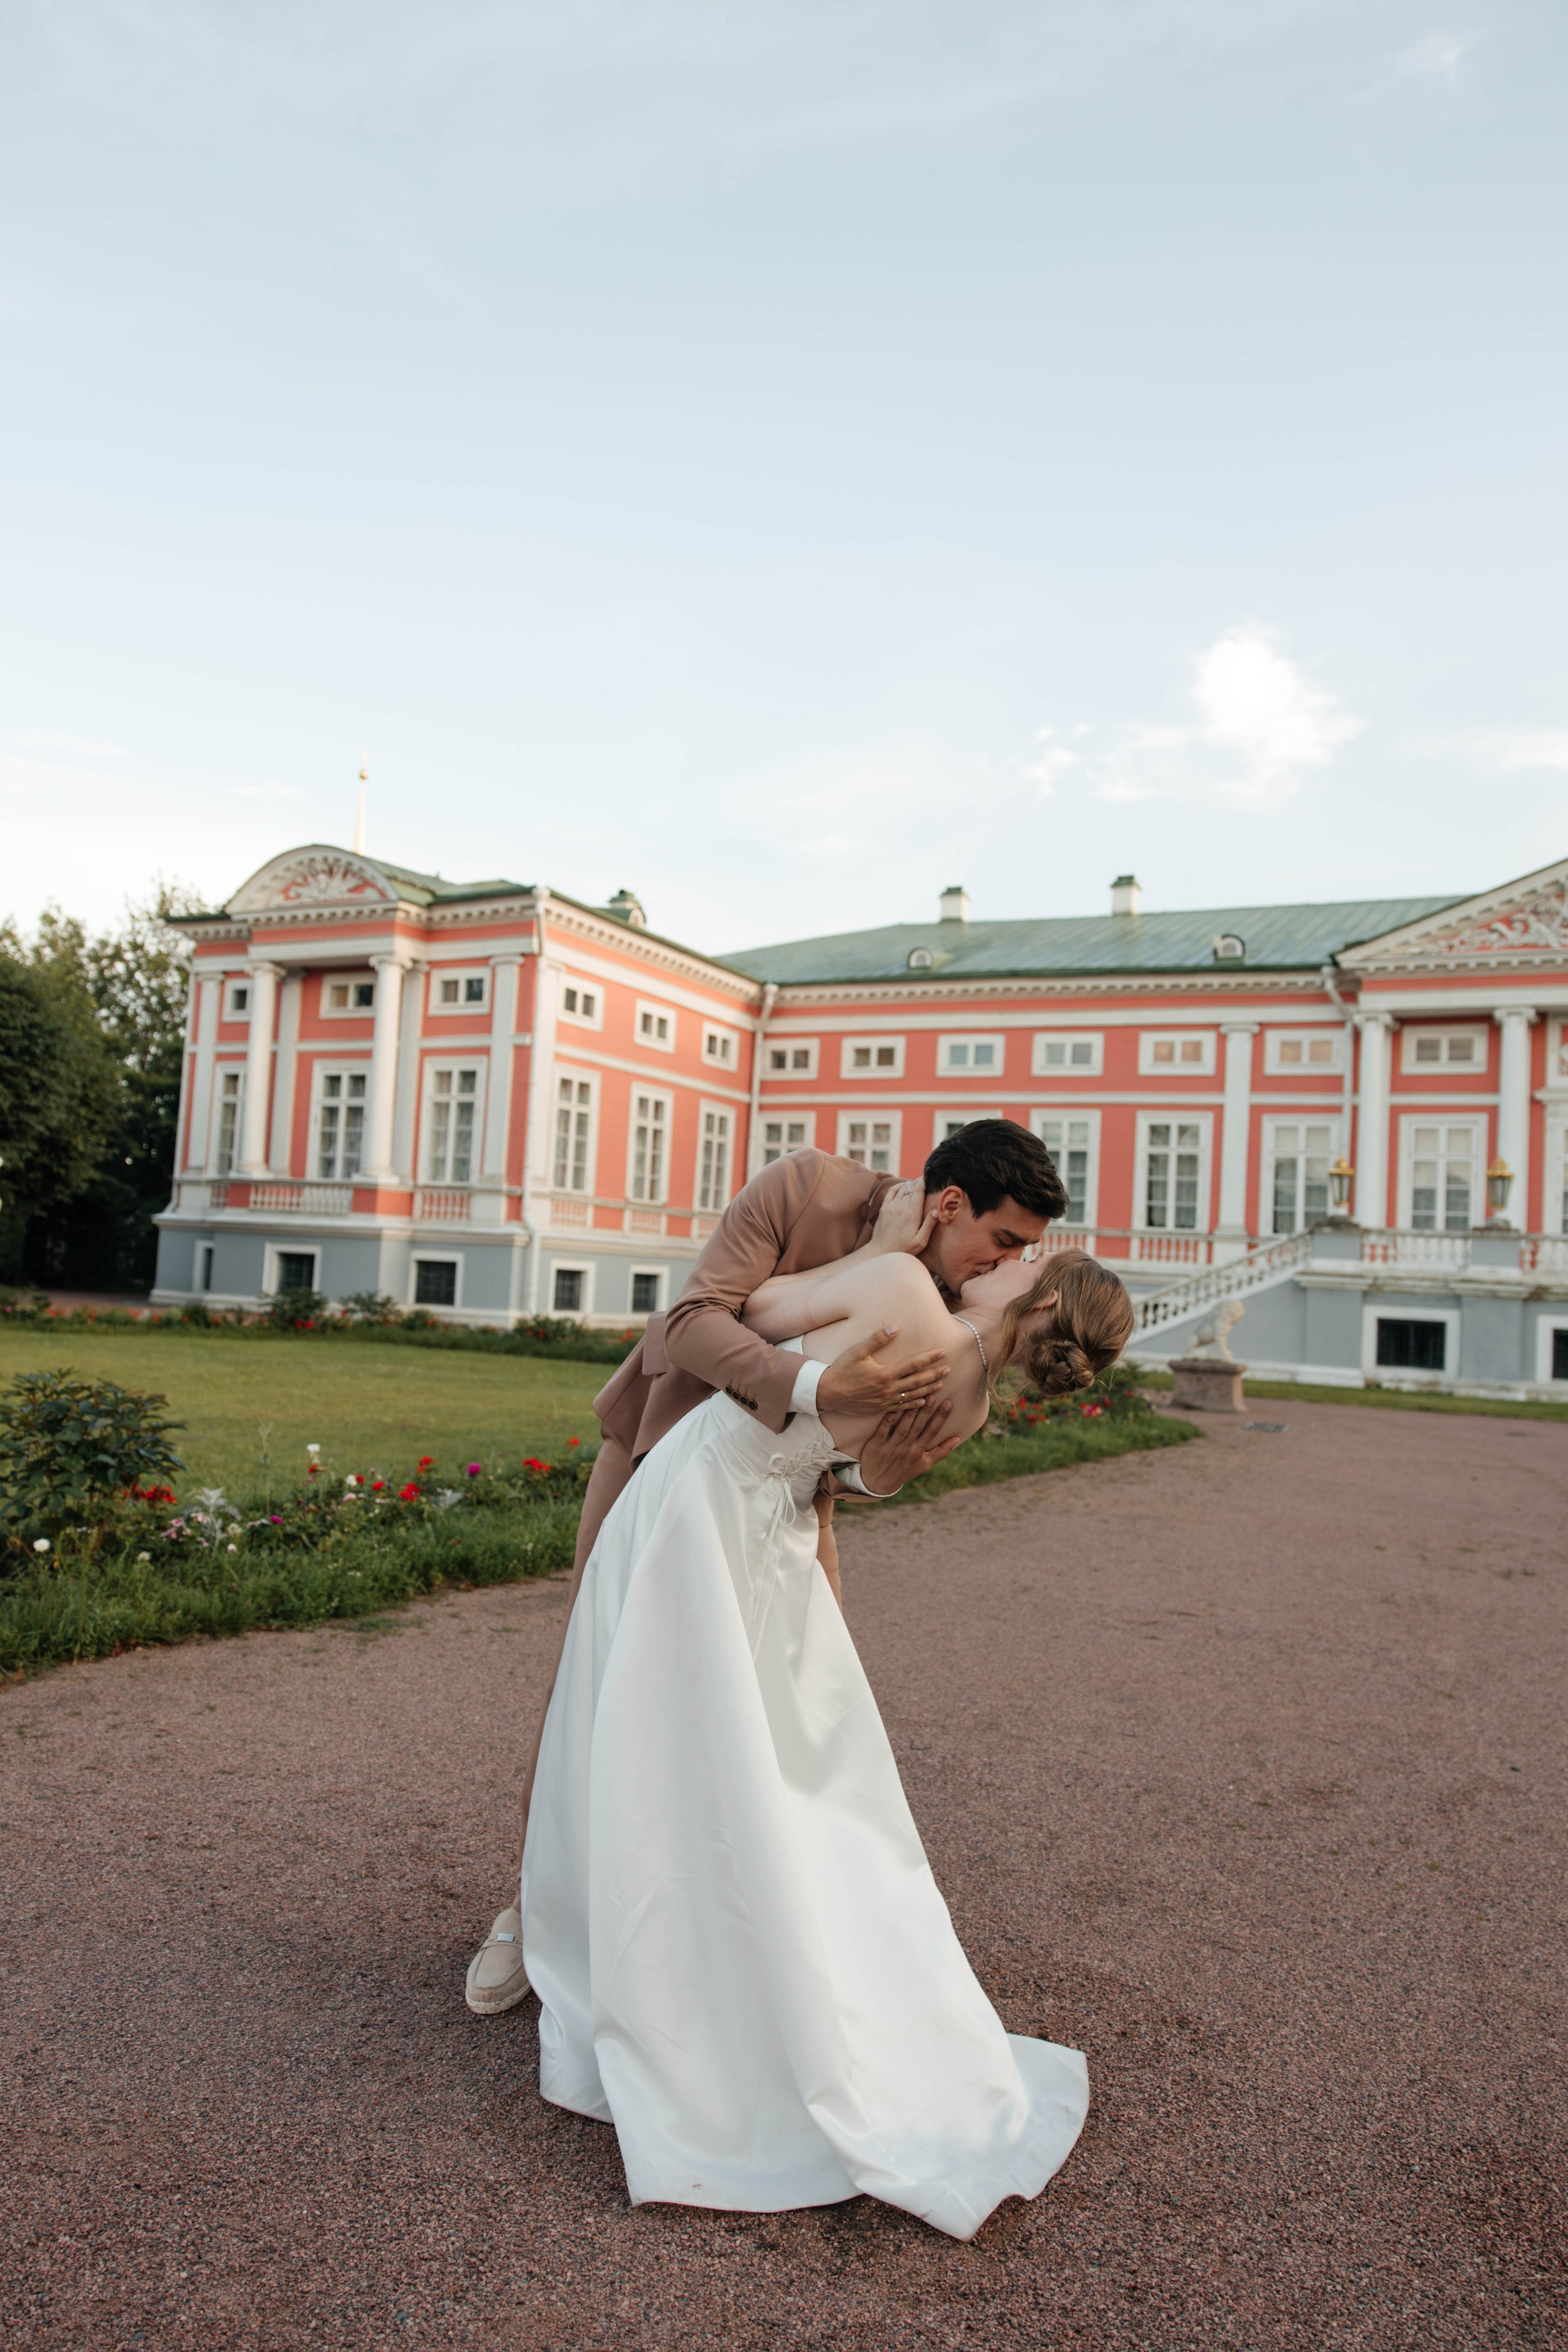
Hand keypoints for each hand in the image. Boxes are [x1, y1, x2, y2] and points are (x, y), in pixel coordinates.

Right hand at [816, 1325, 948, 1417]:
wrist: (827, 1393)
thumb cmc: (841, 1370)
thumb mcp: (857, 1351)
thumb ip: (877, 1339)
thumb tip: (895, 1327)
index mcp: (885, 1374)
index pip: (913, 1364)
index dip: (929, 1358)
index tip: (942, 1352)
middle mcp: (888, 1389)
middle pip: (917, 1381)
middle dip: (934, 1374)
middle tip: (949, 1368)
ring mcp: (885, 1401)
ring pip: (912, 1396)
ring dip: (928, 1389)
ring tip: (942, 1384)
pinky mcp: (880, 1409)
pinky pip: (902, 1408)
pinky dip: (915, 1405)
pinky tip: (924, 1402)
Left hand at [857, 1396, 961, 1496]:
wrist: (878, 1483)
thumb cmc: (904, 1471)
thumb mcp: (924, 1464)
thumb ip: (941, 1452)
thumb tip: (956, 1439)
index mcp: (918, 1451)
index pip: (932, 1431)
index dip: (941, 1417)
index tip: (948, 1402)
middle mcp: (906, 1449)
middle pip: (918, 1427)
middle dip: (926, 1411)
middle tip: (933, 1394)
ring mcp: (891, 1447)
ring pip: (902, 1428)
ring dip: (910, 1414)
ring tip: (917, 1398)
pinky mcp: (876, 1446)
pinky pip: (883, 1432)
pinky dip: (887, 1423)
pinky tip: (892, 1410)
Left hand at [868, 1178, 935, 1258]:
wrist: (881, 1251)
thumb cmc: (903, 1249)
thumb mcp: (920, 1241)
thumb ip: (929, 1225)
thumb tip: (937, 1211)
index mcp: (912, 1213)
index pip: (919, 1190)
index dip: (924, 1181)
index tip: (930, 1176)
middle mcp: (901, 1206)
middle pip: (911, 1187)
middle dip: (919, 1181)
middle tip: (926, 1177)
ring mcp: (891, 1206)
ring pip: (902, 1188)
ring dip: (910, 1183)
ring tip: (917, 1182)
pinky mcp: (884, 1208)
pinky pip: (891, 1191)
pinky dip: (898, 1186)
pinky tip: (904, 1186)